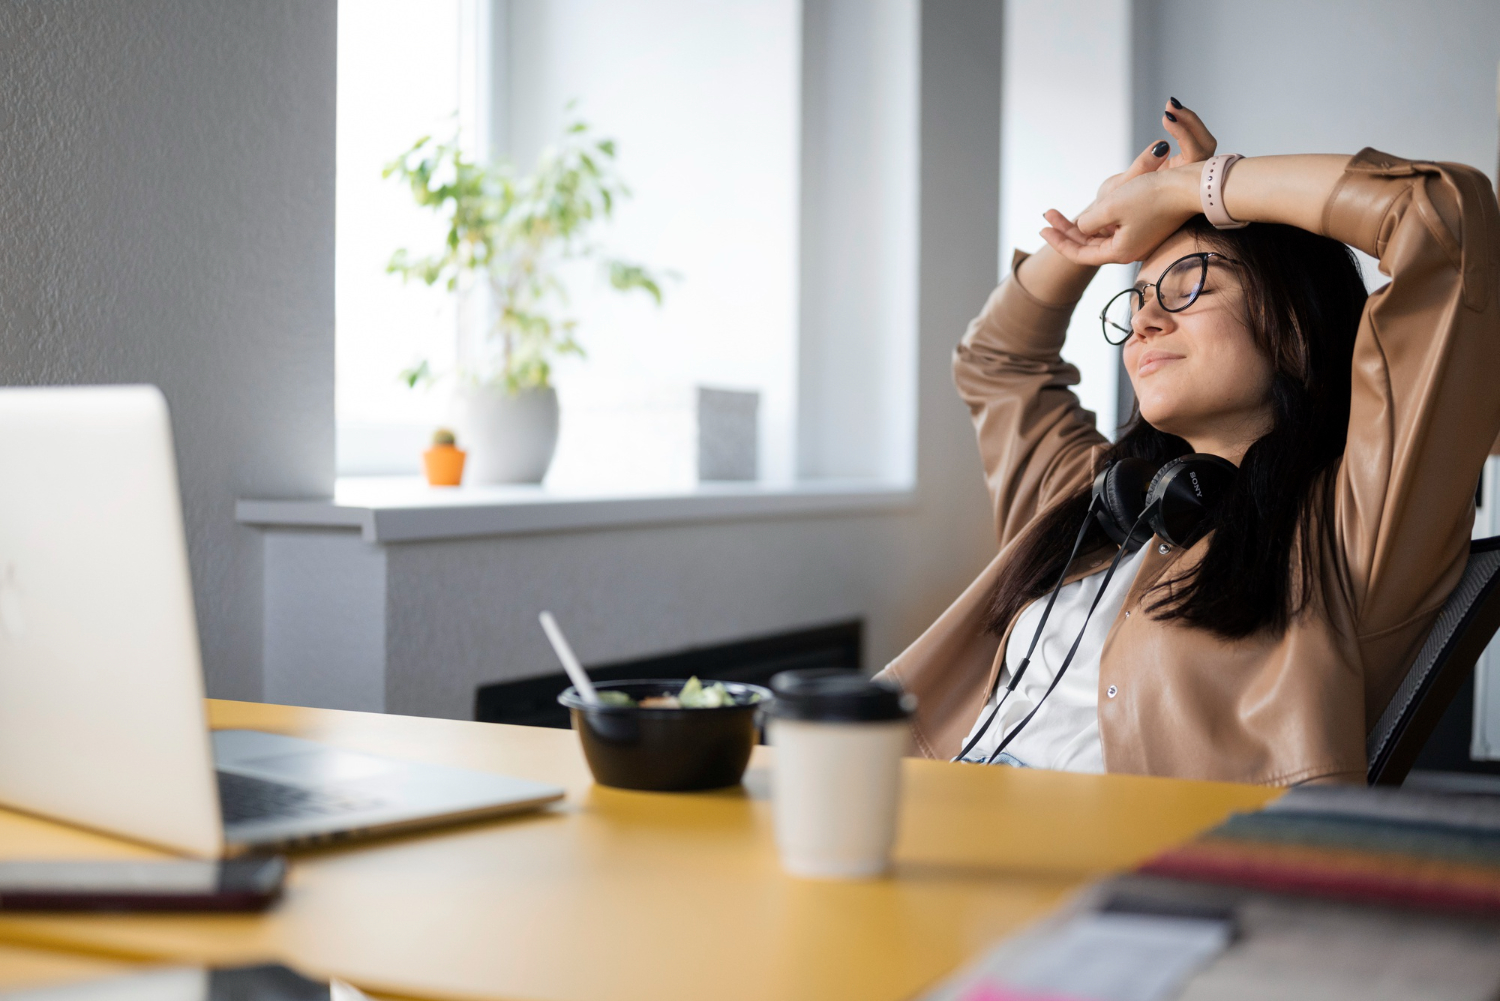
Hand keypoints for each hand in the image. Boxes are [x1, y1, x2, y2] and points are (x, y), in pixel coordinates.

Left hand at [1040, 100, 1217, 265]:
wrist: (1191, 186)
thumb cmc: (1152, 195)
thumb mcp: (1110, 207)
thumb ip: (1089, 221)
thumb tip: (1083, 227)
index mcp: (1119, 252)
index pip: (1080, 254)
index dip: (1058, 241)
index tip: (1042, 227)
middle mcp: (1129, 251)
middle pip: (1088, 245)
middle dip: (1065, 230)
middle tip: (1047, 216)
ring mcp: (1139, 240)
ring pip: (1101, 236)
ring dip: (1080, 226)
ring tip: (1059, 216)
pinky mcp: (1148, 227)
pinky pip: (1116, 228)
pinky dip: (1098, 221)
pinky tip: (1088, 213)